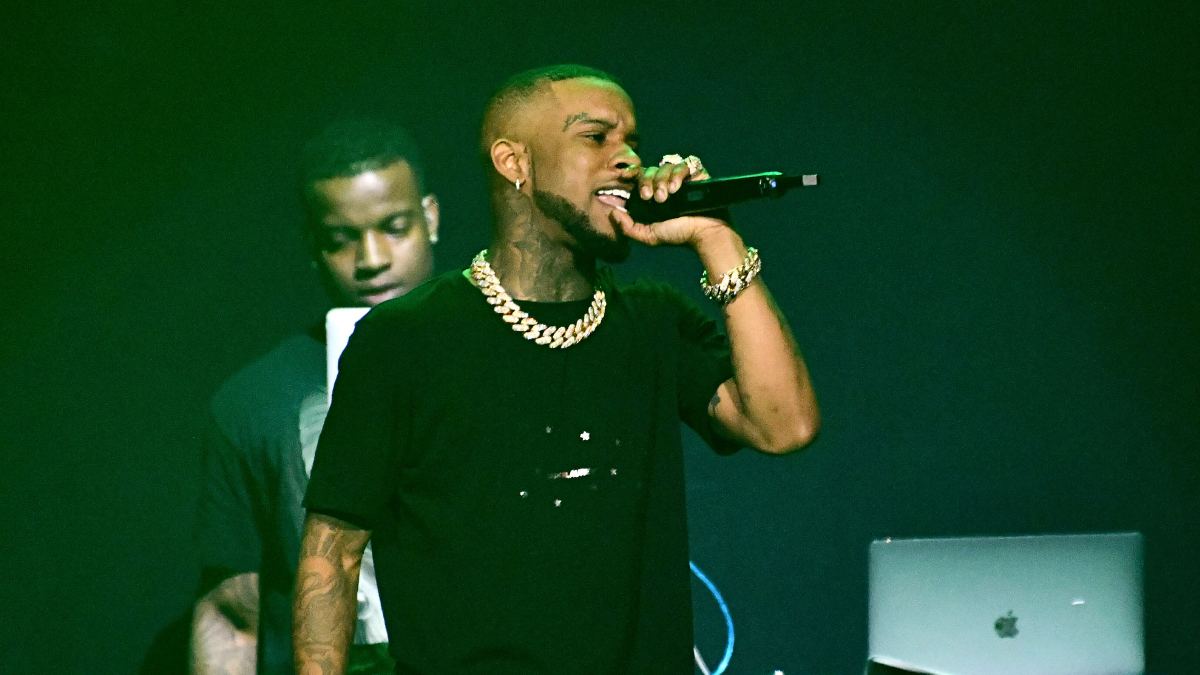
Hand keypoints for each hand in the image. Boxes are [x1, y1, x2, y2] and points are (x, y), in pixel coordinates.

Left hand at [609, 161, 729, 247]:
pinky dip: (678, 174)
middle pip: (650, 170)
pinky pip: (684, 164)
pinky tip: (677, 188)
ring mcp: (682, 177)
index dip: (631, 172)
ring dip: (662, 180)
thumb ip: (628, 227)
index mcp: (653, 195)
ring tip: (667, 197)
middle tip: (650, 197)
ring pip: (665, 166)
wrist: (705, 234)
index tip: (625, 176)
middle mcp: (666, 184)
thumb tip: (612, 212)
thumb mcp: (648, 235)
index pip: (639, 176)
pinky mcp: (697, 173)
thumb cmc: (679, 235)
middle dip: (647, 182)